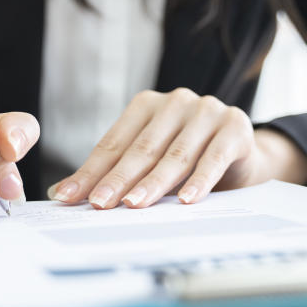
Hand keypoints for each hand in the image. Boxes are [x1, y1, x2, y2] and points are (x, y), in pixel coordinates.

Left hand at [48, 88, 306, 209]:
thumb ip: (114, 172)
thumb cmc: (189, 158)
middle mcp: (177, 102)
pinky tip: (186, 200)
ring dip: (154, 182)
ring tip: (134, 204)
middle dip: (118, 178)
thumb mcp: (151, 161)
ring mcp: (208, 111)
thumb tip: (62, 193)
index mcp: (148, 105)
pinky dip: (199, 180)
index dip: (92, 171)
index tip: (70, 197)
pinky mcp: (236, 127)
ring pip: (175, 153)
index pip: (114, 142)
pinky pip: (213, 157)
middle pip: (142, 147)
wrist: (244, 154)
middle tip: (100, 204)